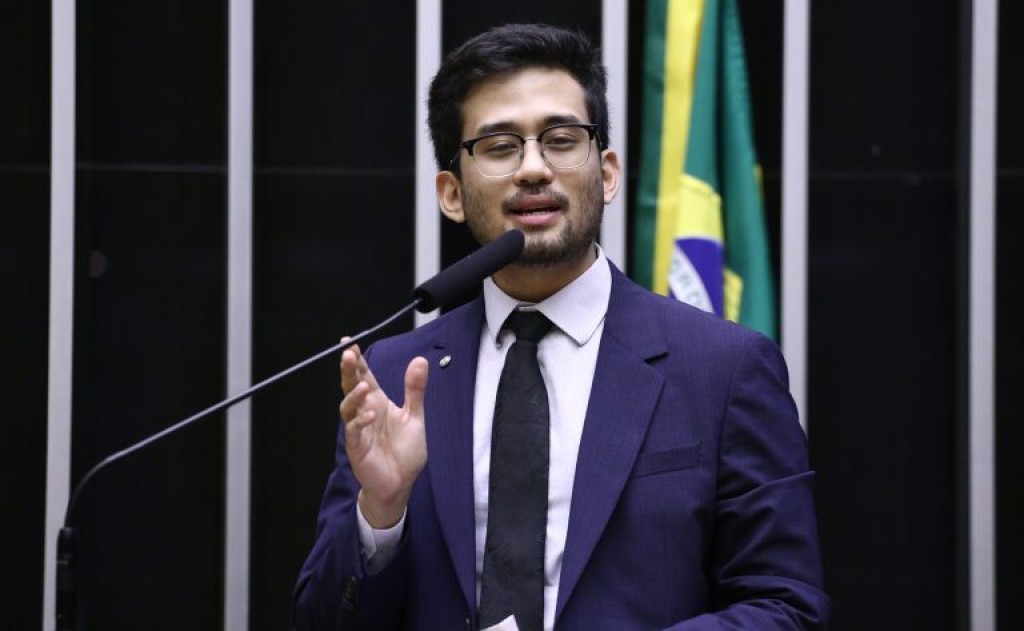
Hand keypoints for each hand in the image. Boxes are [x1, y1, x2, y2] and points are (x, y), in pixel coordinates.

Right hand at [339, 341, 427, 527]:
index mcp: (378, 402)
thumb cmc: (404, 451)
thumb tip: (420, 360)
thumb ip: (414, 390)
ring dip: (354, 396)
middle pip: (351, 386)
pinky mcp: (357, 448)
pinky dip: (360, 422)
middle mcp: (365, 412)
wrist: (400, 483)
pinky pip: (354, 432)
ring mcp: (358, 430)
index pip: (365, 376)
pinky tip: (370, 415)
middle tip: (347, 353)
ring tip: (363, 386)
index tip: (350, 342)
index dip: (358, 360)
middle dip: (348, 370)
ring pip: (348, 407)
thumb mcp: (414, 416)